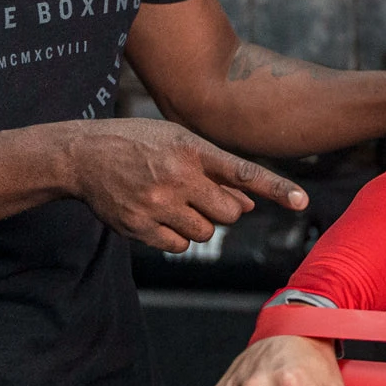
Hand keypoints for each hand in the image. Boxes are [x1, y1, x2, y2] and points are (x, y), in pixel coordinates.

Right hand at [73, 118, 307, 250]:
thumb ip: (215, 169)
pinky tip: (158, 215)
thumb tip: (248, 203)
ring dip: (198, 223)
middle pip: (229, 213)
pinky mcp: (140, 227)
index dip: (275, 188)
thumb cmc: (139, 144)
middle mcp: (178, 177)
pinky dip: (176, 236)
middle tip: (201, 195)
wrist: (84, 155)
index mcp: (192, 149)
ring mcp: (158, 204)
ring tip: (173, 201)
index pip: (244, 172)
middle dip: (224, 209)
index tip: (301, 201)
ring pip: (205, 232)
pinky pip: (179, 246)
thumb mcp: (178, 140)